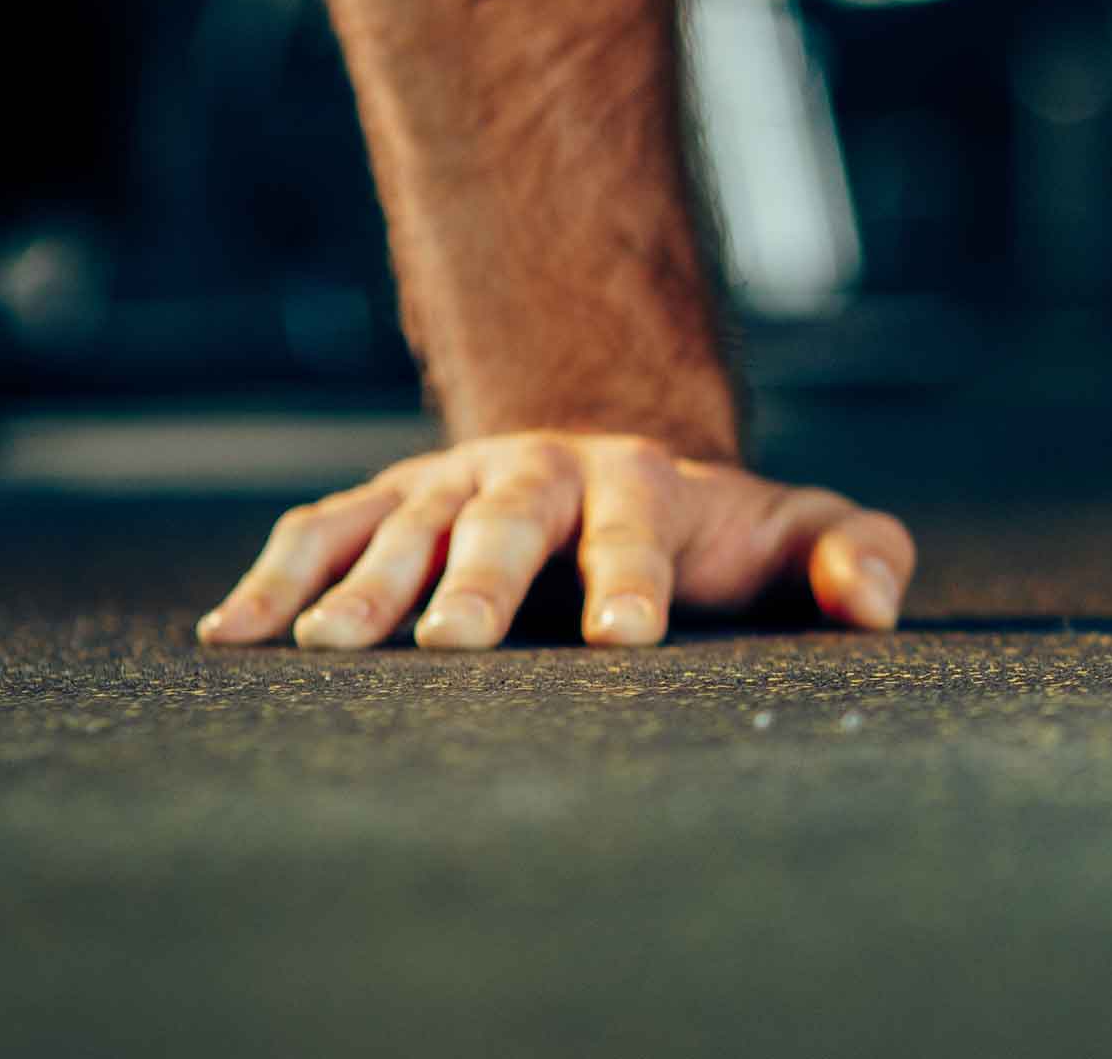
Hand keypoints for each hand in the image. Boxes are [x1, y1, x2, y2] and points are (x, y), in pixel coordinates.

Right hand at [193, 429, 917, 649]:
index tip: (625, 637)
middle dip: (480, 582)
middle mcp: (535, 472)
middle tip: (451, 646)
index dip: (631, 578)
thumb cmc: (712, 529)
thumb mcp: (794, 533)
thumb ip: (857, 555)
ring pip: (402, 528)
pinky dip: (276, 580)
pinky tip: (233, 636)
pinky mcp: (383, 506)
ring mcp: (450, 486)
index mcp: (640, 480)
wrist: (613, 460)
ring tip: (328, 650)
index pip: (636, 526)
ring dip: (364, 586)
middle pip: (507, 521)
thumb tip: (878, 607)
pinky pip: (321, 534)